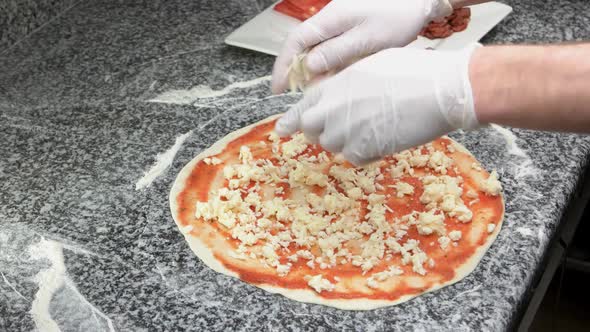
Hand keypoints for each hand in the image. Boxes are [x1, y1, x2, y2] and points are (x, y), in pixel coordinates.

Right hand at [271, 0, 453, 93]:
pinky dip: (329, 69)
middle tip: (299, 98)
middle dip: (296, 73)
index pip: (295, 42)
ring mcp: (339, 26)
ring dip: (313, 74)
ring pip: (316, 52)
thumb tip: (308, 66)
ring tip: (317, 96)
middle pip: (302, 48)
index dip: (283, 66)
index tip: (278, 89)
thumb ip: (337, 52)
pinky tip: (335, 83)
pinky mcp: (350, 32)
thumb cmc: (398, 15)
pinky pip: (332, 52)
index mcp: (330, 19)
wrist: (419, 1)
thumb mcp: (367, 38)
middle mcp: (329, 21)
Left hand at [274, 45, 480, 165]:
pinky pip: (354, 158)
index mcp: (336, 84)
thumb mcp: (372, 67)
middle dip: (320, 132)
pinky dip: (364, 153)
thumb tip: (336, 96)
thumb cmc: (414, 72)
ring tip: (372, 127)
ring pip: (332, 146)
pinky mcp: (364, 148)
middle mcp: (335, 108)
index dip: (291, 121)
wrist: (442, 90)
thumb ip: (346, 84)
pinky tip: (382, 139)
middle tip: (342, 129)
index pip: (302, 107)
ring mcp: (348, 130)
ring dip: (346, 142)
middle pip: (310, 130)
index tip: (281, 130)